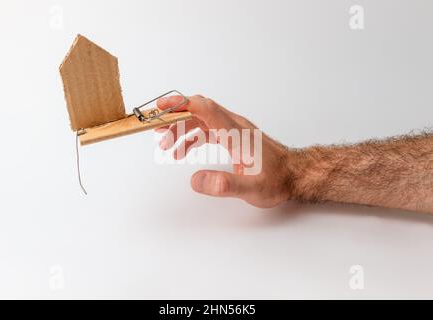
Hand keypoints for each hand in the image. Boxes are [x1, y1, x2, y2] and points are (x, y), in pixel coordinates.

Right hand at [156, 95, 294, 207]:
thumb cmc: (276, 180)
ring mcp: (233, 130)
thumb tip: (195, 180)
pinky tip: (183, 149)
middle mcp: (233, 125)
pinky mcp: (233, 137)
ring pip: (201, 120)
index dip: (182, 104)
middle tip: (157, 133)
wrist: (294, 175)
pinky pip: (207, 129)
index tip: (162, 107)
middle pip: (199, 111)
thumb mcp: (251, 189)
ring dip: (182, 129)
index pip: (205, 108)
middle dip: (175, 118)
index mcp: (235, 133)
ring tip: (166, 147)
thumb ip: (224, 184)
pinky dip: (192, 136)